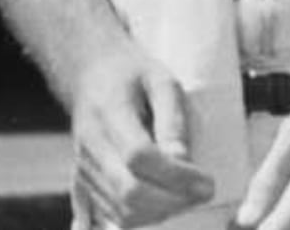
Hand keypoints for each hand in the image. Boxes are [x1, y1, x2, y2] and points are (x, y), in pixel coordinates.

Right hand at [66, 50, 217, 226]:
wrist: (91, 74)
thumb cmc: (132, 74)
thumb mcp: (161, 80)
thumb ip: (173, 119)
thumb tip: (183, 161)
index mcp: (108, 112)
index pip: (139, 157)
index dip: (177, 177)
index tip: (208, 181)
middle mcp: (90, 145)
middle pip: (129, 192)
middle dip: (173, 201)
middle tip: (202, 192)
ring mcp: (83, 168)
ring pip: (121, 212)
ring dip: (160, 213)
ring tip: (185, 195)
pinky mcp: (82, 182)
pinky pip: (110, 216)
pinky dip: (141, 218)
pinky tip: (162, 203)